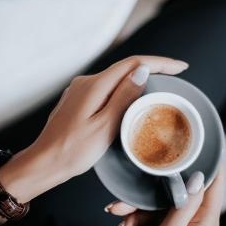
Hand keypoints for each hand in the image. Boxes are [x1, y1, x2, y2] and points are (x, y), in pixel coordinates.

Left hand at [0, 56, 188, 205]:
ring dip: (138, 79)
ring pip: (116, 78)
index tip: (181, 67)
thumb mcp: (105, 126)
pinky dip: (124, 89)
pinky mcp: (78, 101)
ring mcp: (80, 91)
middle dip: (153, 68)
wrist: (44, 163)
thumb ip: (124, 97)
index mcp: (94, 86)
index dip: (160, 63)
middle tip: (176, 75)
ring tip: (160, 85)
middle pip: (125, 68)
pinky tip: (133, 98)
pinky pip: (106, 89)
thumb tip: (143, 72)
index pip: (133, 64)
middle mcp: (86, 82)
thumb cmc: (73, 151)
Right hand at [110, 170, 224, 225]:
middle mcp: (198, 223)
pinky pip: (156, 221)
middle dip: (147, 200)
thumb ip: (182, 206)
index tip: (200, 142)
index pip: (214, 185)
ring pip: (161, 208)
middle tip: (121, 206)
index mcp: (205, 223)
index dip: (209, 162)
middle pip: (177, 196)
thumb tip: (197, 178)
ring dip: (137, 216)